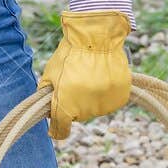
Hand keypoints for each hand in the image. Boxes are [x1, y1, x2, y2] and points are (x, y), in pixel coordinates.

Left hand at [38, 9, 131, 140]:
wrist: (96, 37)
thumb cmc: (69, 54)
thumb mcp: (50, 75)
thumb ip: (47, 96)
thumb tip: (48, 111)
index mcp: (65, 106)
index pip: (61, 130)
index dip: (58, 130)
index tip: (57, 130)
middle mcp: (85, 110)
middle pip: (78, 115)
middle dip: (75, 103)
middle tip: (76, 81)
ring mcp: (104, 104)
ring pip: (95, 108)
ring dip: (92, 98)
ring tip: (91, 76)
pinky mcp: (120, 97)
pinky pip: (111, 102)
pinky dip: (107, 94)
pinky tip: (103, 78)